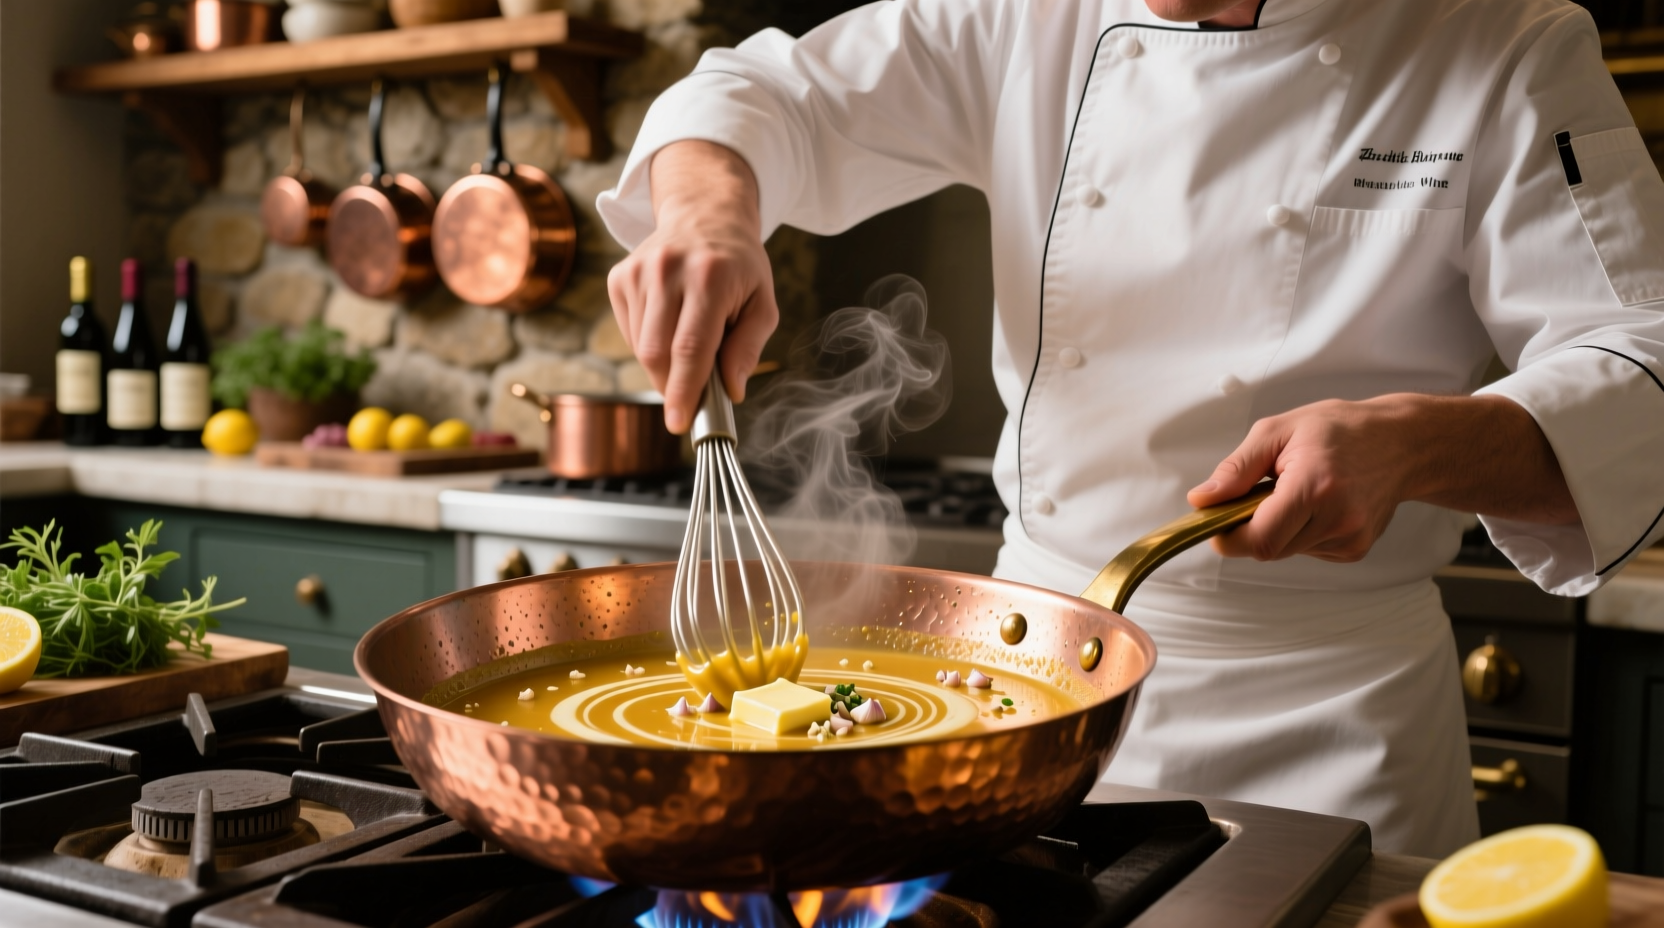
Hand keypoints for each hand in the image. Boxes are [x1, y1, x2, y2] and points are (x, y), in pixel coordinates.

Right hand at [607, 141, 777, 432]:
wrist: (703, 216)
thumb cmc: (739, 267)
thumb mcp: (762, 303)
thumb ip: (748, 348)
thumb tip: (731, 391)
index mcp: (710, 277)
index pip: (689, 347)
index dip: (683, 390)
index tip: (679, 422)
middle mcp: (668, 270)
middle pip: (657, 353)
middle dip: (673, 384)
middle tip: (693, 392)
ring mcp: (638, 271)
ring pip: (641, 347)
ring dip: (664, 364)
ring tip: (689, 342)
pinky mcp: (619, 277)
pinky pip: (630, 332)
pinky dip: (650, 343)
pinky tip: (670, 323)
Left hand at [1187, 394, 1577, 562]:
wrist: (1402, 443)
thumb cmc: (1339, 430)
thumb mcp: (1278, 431)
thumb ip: (1237, 468)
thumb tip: (1202, 500)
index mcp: (1315, 486)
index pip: (1260, 540)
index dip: (1230, 537)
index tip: (1218, 522)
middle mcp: (1338, 519)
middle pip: (1269, 549)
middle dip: (1252, 528)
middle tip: (1260, 494)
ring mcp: (1351, 538)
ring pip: (1287, 551)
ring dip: (1278, 528)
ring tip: (1297, 492)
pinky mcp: (1356, 549)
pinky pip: (1308, 550)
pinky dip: (1300, 532)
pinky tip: (1318, 505)